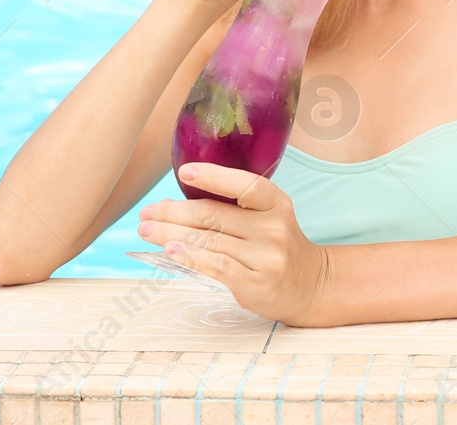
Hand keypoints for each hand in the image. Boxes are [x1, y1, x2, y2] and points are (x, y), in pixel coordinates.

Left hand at [138, 162, 332, 324]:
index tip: (183, 171)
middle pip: (214, 216)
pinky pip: (216, 266)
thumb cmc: (276, 246)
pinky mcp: (256, 283)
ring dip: (170, 235)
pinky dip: (190, 257)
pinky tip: (170, 251)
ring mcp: (266, 257)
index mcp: (276, 203)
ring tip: (147, 231)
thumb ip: (234, 208)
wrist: (309, 285)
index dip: (214, 176)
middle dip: (173, 213)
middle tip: (147, 213)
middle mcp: (273, 228)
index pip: (245, 185)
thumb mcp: (268, 218)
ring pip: (208, 241)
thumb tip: (174, 206)